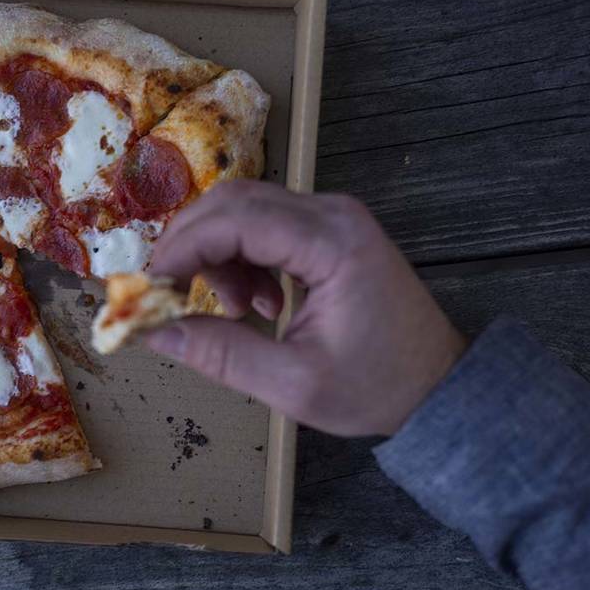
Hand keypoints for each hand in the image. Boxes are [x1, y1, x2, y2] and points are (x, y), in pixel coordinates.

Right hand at [145, 180, 465, 436]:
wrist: (439, 384)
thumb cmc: (376, 387)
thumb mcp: (292, 384)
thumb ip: (220, 354)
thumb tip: (153, 331)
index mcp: (332, 243)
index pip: (235, 219)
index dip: (181, 248)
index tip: (150, 288)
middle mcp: (332, 214)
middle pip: (233, 202)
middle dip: (189, 246)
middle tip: (169, 296)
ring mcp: (332, 218)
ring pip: (243, 211)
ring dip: (216, 255)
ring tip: (231, 311)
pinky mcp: (327, 231)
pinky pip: (263, 226)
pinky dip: (240, 259)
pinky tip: (256, 304)